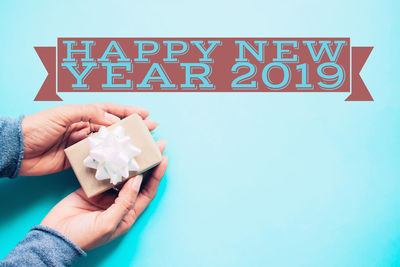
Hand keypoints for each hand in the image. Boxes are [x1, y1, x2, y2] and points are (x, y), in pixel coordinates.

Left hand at [20, 103, 156, 175]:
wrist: (17, 150)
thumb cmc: (38, 127)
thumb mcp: (63, 114)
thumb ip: (88, 114)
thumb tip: (112, 120)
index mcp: (82, 114)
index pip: (110, 111)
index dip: (128, 111)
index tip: (145, 113)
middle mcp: (85, 128)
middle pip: (114, 128)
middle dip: (132, 128)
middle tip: (150, 129)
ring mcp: (82, 145)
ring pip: (109, 144)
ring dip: (124, 145)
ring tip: (141, 147)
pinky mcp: (77, 160)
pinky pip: (98, 160)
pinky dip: (109, 161)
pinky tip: (121, 163)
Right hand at [40, 141, 167, 250]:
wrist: (54, 238)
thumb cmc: (84, 237)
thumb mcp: (109, 223)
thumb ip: (125, 202)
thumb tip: (138, 180)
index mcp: (129, 213)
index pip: (148, 191)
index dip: (157, 175)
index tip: (164, 157)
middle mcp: (120, 203)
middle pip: (137, 179)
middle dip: (146, 162)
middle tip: (154, 144)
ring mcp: (105, 195)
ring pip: (121, 173)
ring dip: (127, 159)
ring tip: (134, 143)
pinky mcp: (91, 188)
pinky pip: (103, 172)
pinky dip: (108, 162)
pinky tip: (113, 150)